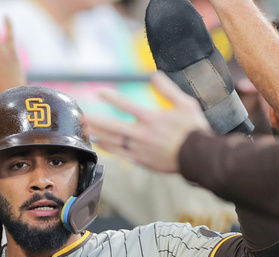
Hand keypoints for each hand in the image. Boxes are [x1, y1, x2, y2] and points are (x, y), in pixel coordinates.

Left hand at [87, 72, 209, 173]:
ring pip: (112, 141)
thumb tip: (155, 75)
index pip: (126, 104)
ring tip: (84, 130)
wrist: (198, 157)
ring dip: (97, 134)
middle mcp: (141, 133)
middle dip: (95, 120)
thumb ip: (168, 89)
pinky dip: (108, 148)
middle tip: (81, 116)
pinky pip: (119, 154)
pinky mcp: (140, 160)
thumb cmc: (194, 130)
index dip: (111, 97)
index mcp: (151, 118)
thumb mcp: (186, 104)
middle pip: (112, 126)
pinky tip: (99, 144)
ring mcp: (139, 148)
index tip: (99, 92)